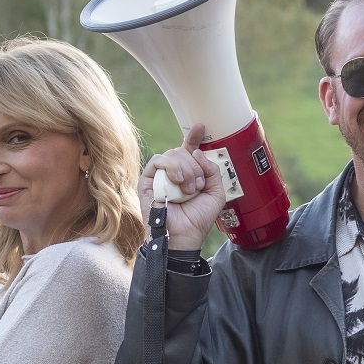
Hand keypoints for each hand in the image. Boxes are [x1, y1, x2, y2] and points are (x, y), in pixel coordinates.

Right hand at [140, 123, 227, 251]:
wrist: (184, 236)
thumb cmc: (197, 219)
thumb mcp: (216, 193)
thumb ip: (213, 171)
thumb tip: (197, 152)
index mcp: (189, 174)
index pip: (189, 150)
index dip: (194, 137)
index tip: (200, 126)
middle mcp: (174, 173)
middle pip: (183, 151)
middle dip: (195, 166)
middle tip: (197, 186)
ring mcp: (161, 176)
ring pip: (173, 154)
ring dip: (185, 169)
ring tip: (188, 189)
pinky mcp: (148, 180)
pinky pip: (158, 160)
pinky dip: (171, 168)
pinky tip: (177, 181)